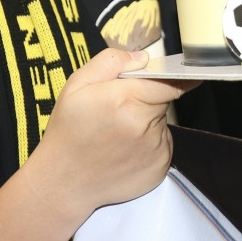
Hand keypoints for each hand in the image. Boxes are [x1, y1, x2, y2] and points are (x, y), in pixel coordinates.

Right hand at [36, 49, 196, 214]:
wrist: (63, 181)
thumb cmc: (68, 131)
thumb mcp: (77, 85)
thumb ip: (111, 62)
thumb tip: (143, 59)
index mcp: (126, 100)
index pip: (169, 81)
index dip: (171, 76)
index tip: (178, 74)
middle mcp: (145, 125)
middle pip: (163, 100)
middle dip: (148, 99)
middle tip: (119, 109)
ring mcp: (155, 150)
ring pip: (161, 123)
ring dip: (147, 122)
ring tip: (118, 134)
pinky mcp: (159, 168)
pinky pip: (162, 145)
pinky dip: (149, 144)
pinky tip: (124, 150)